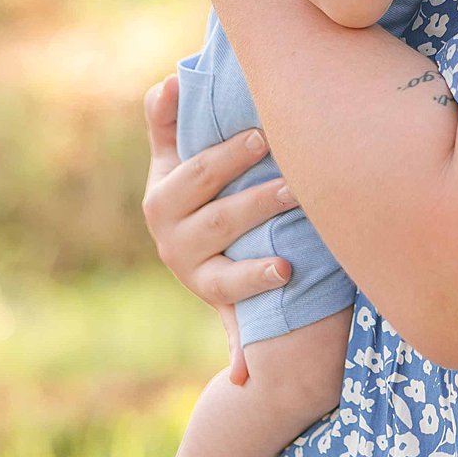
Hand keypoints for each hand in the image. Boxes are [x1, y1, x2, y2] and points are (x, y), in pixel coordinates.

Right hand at [142, 75, 296, 384]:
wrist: (200, 250)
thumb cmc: (194, 186)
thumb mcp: (172, 157)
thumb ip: (166, 119)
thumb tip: (168, 81)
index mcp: (163, 201)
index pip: (194, 176)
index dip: (226, 158)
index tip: (262, 137)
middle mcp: (175, 245)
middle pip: (217, 223)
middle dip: (255, 205)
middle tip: (293, 187)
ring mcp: (199, 281)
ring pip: (225, 279)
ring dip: (255, 273)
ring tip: (290, 263)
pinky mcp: (223, 310)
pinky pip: (231, 332)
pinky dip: (239, 355)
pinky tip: (248, 375)